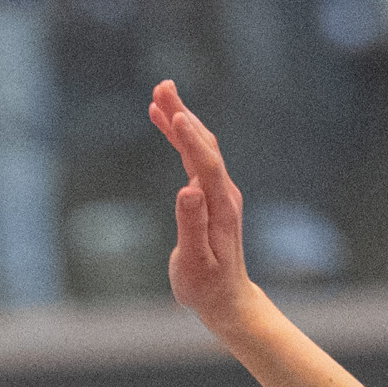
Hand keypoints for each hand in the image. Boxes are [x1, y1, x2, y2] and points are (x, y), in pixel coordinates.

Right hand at [152, 80, 263, 338]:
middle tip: (163, 87)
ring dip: (182, 117)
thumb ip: (191, 225)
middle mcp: (224, 193)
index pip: (205, 164)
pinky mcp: (212, 194)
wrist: (227, 300)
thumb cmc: (206, 287)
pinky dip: (181, 137)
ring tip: (160, 94)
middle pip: (204, 144)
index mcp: (220, 207)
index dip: (189, 139)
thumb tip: (187, 189)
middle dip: (183, 114)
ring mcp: (220, 191)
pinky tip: (167, 122)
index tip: (176, 114)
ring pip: (201, 145)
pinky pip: (196, 157)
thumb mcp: (194, 262)